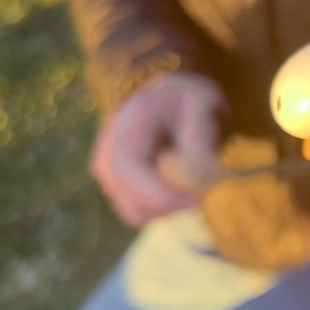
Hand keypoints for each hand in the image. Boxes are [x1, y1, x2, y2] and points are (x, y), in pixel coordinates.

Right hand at [90, 72, 225, 226]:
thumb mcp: (202, 104)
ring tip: (191, 184)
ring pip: (135, 212)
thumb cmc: (186, 100)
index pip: (130, 173)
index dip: (163, 195)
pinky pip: (137, 212)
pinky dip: (161, 208)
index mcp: (127, 128)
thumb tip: (198, 174)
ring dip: (168, 208)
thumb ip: (200, 136)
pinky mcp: (113, 186)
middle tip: (204, 192)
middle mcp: (106, 153)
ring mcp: (105, 172)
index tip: (199, 199)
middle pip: (132, 200)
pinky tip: (178, 188)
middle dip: (172, 205)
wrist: (164, 96)